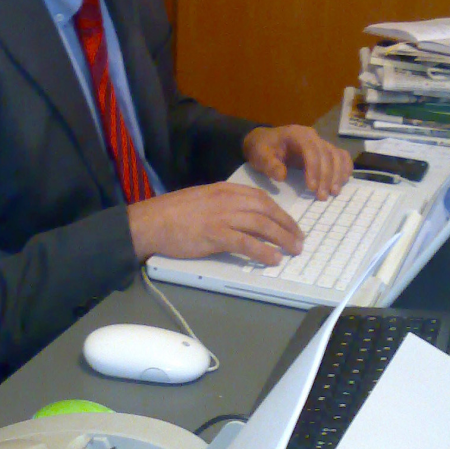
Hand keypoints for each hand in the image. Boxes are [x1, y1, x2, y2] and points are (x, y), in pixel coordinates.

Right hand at [127, 182, 303, 265]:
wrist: (150, 221)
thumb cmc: (172, 212)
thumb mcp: (201, 199)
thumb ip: (222, 204)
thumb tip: (242, 218)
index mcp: (223, 189)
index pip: (260, 197)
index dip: (279, 211)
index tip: (290, 224)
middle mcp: (226, 200)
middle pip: (266, 210)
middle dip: (286, 225)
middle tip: (299, 239)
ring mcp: (221, 217)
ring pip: (261, 225)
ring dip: (281, 238)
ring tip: (293, 250)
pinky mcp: (215, 235)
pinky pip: (246, 243)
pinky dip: (263, 251)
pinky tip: (273, 259)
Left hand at [242, 124, 352, 199]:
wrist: (263, 142)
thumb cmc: (262, 149)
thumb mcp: (259, 156)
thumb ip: (269, 164)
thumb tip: (282, 175)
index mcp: (296, 134)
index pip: (311, 150)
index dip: (314, 169)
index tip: (311, 188)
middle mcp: (311, 136)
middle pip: (326, 154)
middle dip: (326, 176)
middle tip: (322, 197)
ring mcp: (320, 142)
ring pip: (337, 155)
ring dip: (338, 174)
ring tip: (333, 193)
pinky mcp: (324, 150)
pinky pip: (341, 156)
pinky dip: (345, 168)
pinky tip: (343, 182)